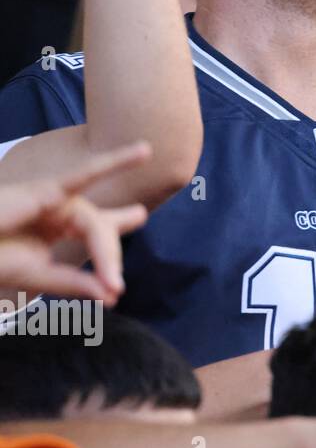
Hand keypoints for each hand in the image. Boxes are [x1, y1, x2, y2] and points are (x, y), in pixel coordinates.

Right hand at [0, 142, 149, 304]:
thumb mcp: (39, 276)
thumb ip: (75, 283)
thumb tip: (113, 296)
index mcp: (60, 227)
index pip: (101, 236)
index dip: (109, 263)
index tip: (115, 291)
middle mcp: (62, 209)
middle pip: (102, 229)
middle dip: (108, 256)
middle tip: (115, 285)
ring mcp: (55, 198)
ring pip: (94, 223)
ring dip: (103, 251)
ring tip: (112, 279)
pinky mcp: (46, 189)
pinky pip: (85, 174)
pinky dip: (114, 162)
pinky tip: (144, 152)